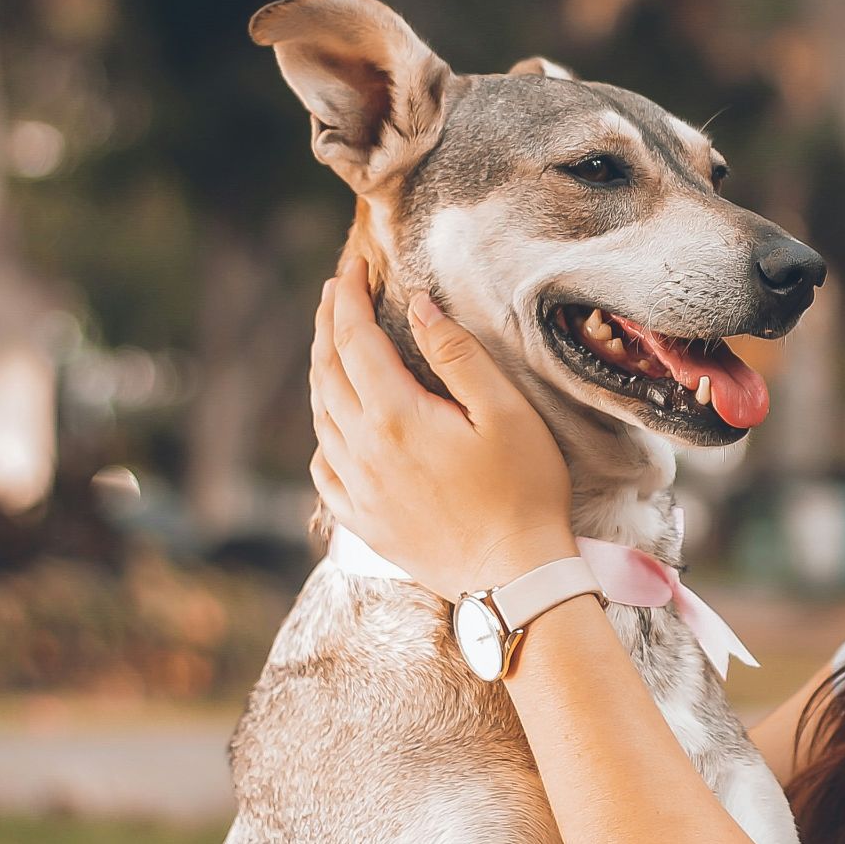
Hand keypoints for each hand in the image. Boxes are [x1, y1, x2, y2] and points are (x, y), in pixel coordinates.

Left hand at [309, 257, 576, 600]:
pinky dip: (325, 432)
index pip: (354, 339)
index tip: (352, 265)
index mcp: (395, 417)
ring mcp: (357, 489)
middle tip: (334, 289)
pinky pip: (325, 468)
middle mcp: (362, 451)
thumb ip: (457, 354)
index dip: (348, 297)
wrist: (513, 578)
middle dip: (327, 324)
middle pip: (327, 372)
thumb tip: (416, 306)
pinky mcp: (363, 521)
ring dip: (323, 371)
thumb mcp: (505, 412)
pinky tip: (336, 425)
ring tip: (333, 343)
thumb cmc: (523, 491)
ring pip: (321, 417)